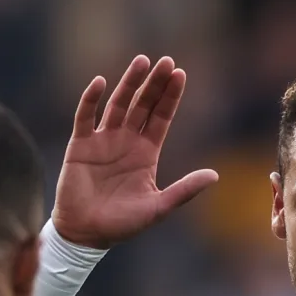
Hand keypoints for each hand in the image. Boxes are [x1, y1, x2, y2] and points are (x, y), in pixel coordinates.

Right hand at [54, 55, 218, 248]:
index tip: (180, 74)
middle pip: (143, 104)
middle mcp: (126, 141)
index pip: (161, 117)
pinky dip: (91, 100)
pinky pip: (85, 117)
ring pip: (118, 104)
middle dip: (154, 83)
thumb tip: (215, 176)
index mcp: (146, 153)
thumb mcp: (158, 206)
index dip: (170, 96)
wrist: (86, 234)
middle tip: (166, 61)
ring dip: (129, 83)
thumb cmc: (123, 224)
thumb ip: (184, 190)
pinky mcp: (81, 145)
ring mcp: (103, 140)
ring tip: (141, 62)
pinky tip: (101, 83)